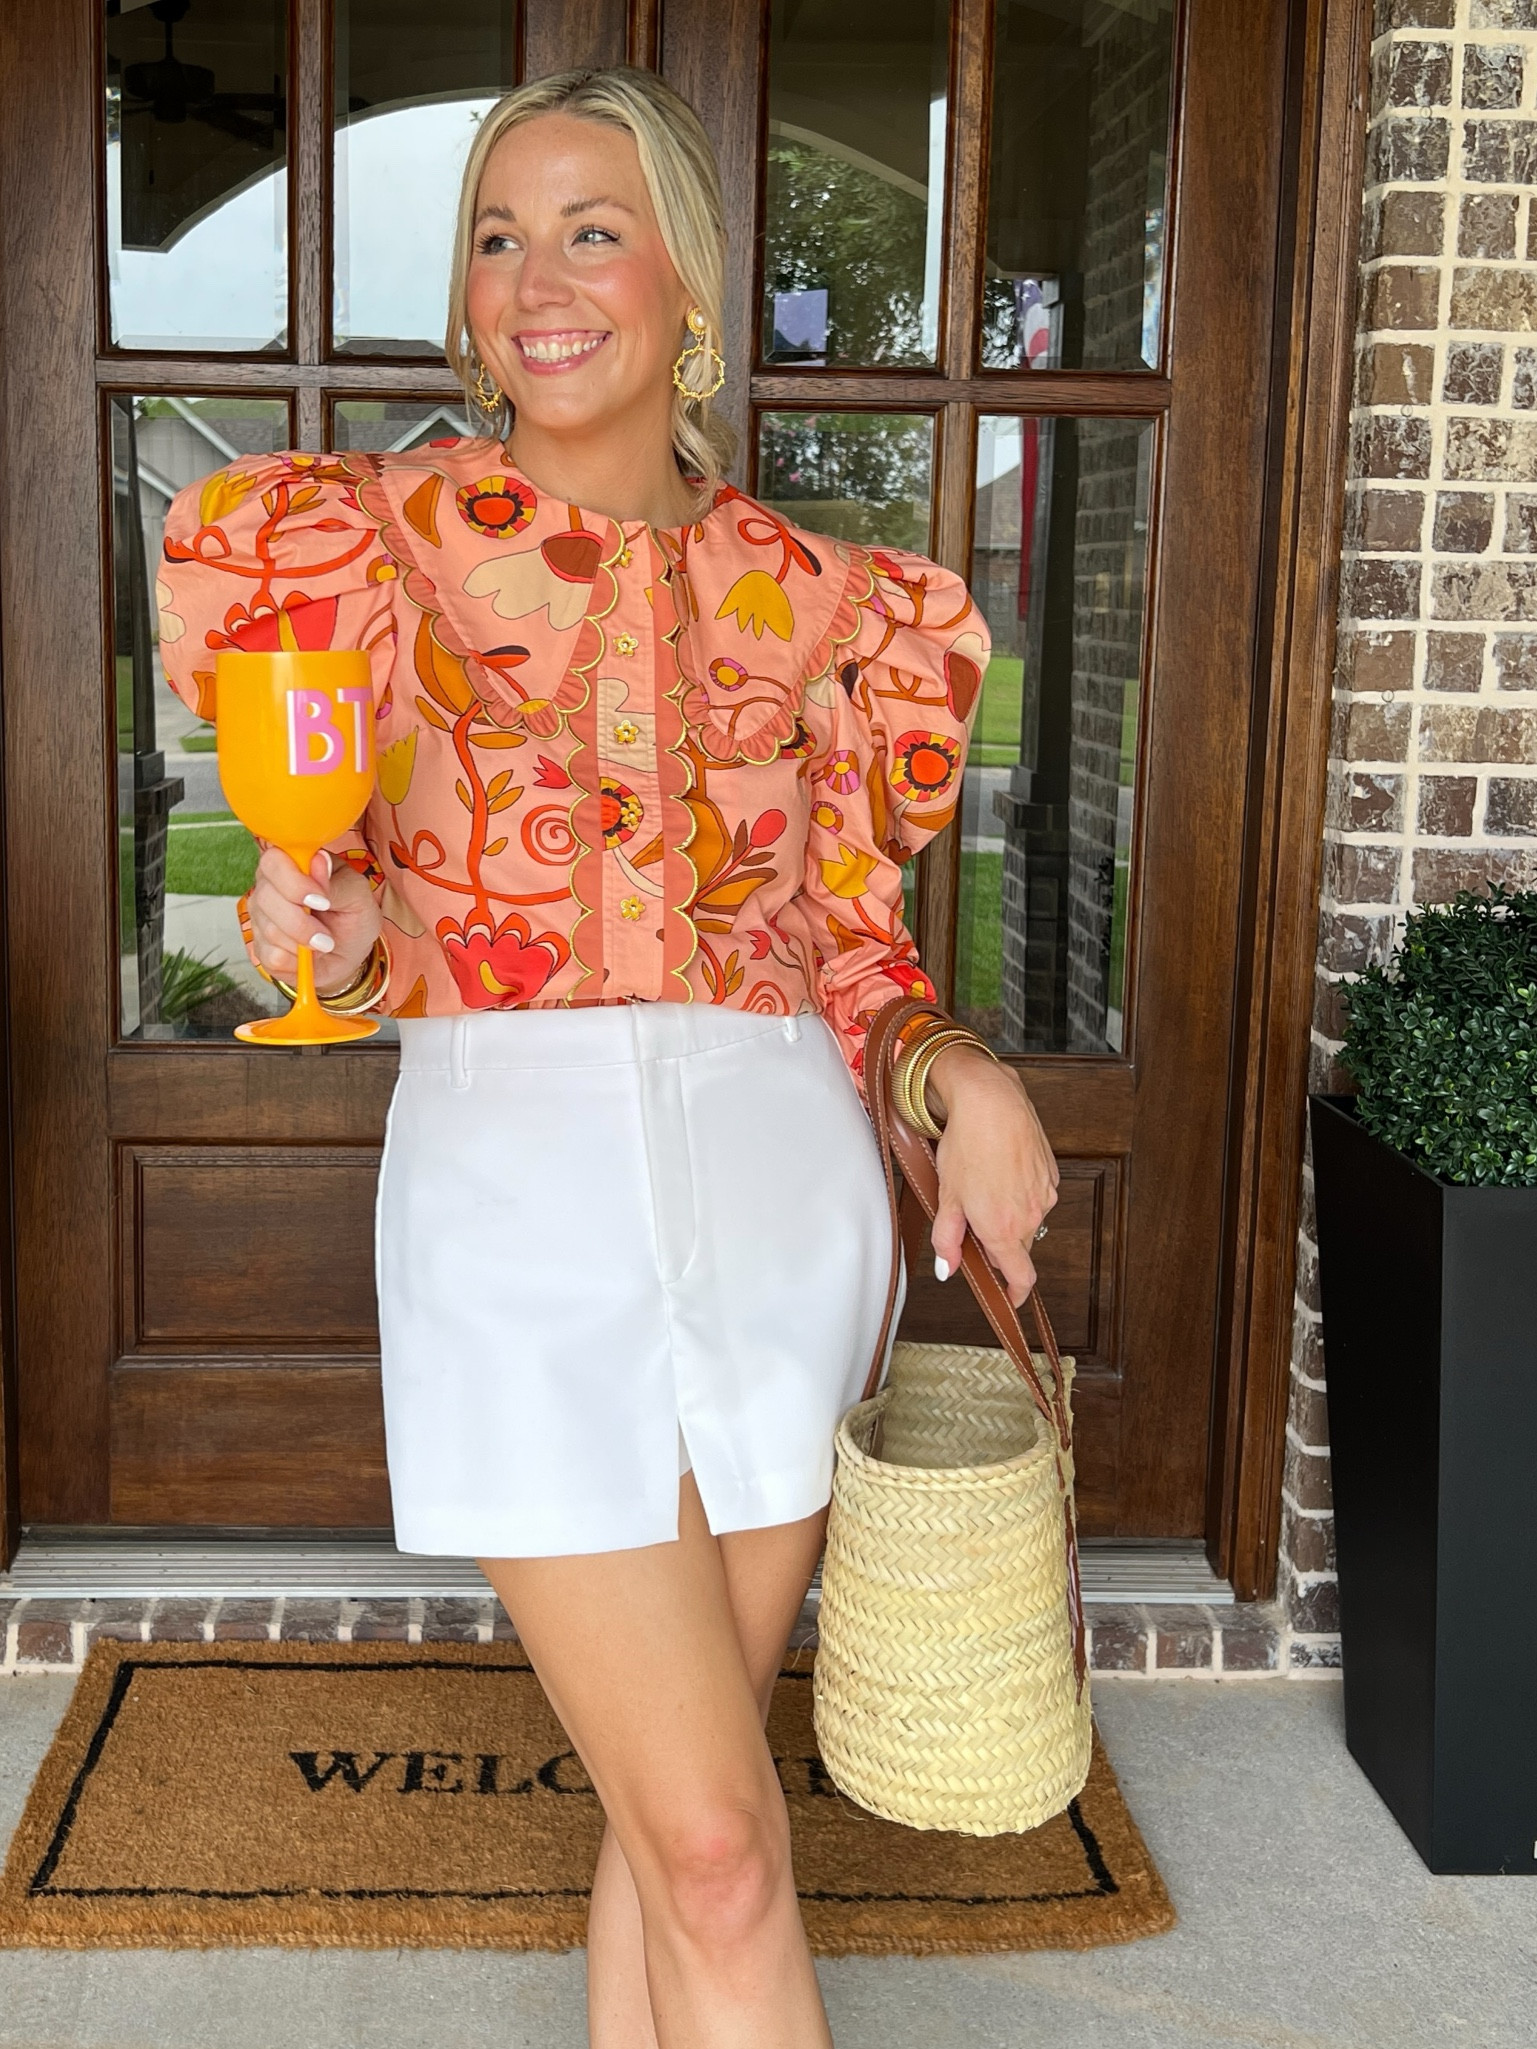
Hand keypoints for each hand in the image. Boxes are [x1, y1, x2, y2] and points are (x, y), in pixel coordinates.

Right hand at [245, 846, 381, 994]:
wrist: (349, 952)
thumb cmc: (352, 916)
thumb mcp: (358, 895)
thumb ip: (337, 880)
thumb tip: (319, 861)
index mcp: (290, 864)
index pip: (273, 861)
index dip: (294, 883)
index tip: (322, 901)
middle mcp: (268, 886)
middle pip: (266, 898)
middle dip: (301, 922)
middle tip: (326, 934)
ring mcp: (261, 917)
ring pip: (270, 930)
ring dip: (304, 942)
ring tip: (323, 943)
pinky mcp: (261, 947)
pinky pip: (272, 956)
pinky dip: (297, 961)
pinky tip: (308, 956)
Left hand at [924, 1044, 1059, 1306]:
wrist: (992, 1103)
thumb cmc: (967, 1146)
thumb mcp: (946, 1197)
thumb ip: (947, 1239)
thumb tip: (948, 1268)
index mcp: (1003, 1230)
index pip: (1021, 1278)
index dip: (1015, 1293)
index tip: (1009, 1298)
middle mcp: (1030, 1217)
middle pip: (1018, 1248)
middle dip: (999, 1244)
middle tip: (973, 1220)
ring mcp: (1044, 1195)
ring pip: (1027, 1220)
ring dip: (1009, 1215)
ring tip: (984, 1185)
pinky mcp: (1050, 1174)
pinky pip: (1036, 1195)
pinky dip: (1020, 1192)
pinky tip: (1001, 1169)